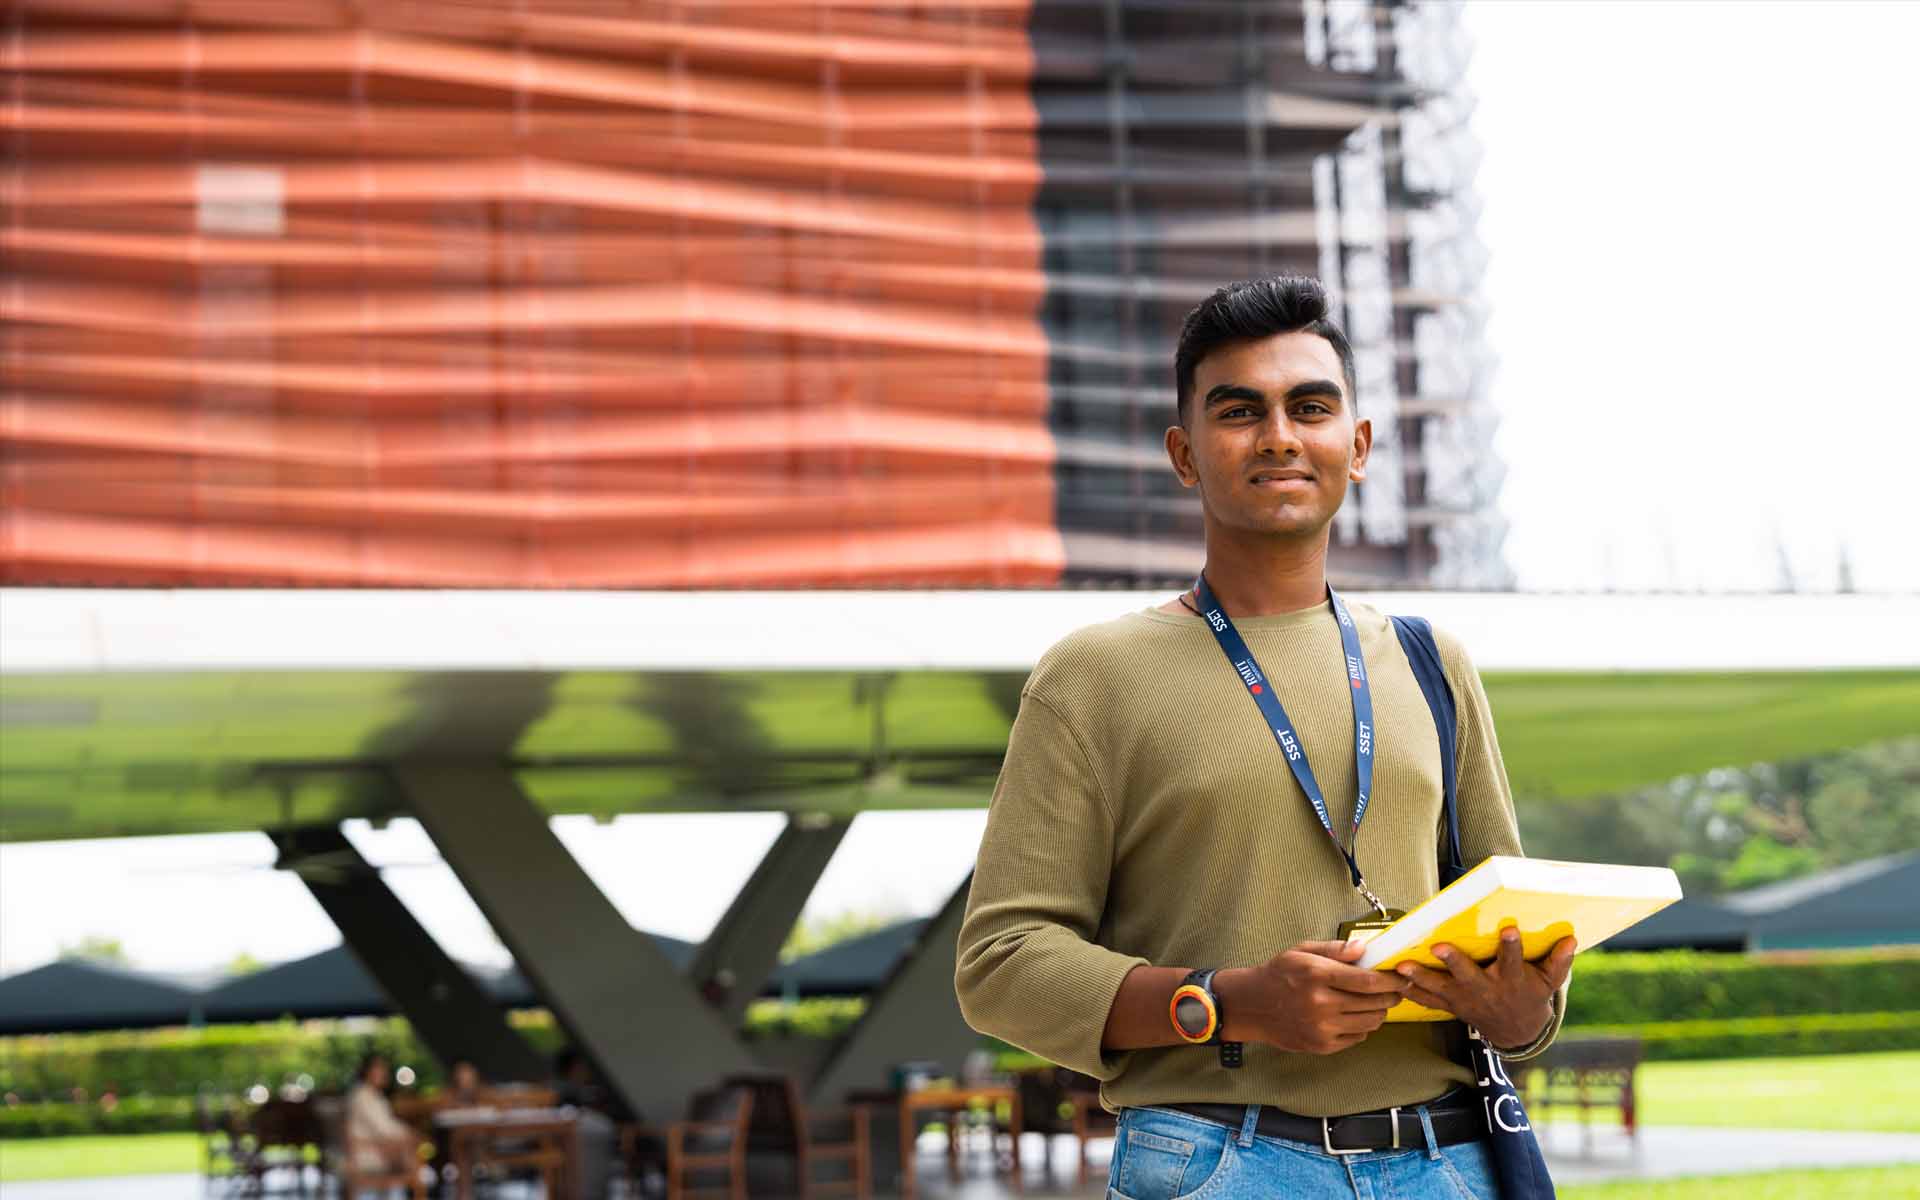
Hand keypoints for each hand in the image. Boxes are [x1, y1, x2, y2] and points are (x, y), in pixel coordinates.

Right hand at [1218, 939, 1411, 1054]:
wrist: (1251, 1006)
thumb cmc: (1278, 975)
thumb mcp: (1301, 951)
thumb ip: (1335, 949)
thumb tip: (1364, 948)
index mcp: (1317, 975)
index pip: (1368, 981)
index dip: (1391, 980)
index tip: (1401, 977)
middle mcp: (1320, 1003)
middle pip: (1374, 1003)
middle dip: (1392, 995)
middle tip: (1396, 989)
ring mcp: (1321, 1027)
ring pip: (1370, 1022)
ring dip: (1380, 1011)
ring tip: (1377, 1002)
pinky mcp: (1321, 1045)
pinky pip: (1357, 1037)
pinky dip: (1363, 1026)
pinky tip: (1356, 1015)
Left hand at [1395, 929, 1574, 1049]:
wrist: (1516, 1030)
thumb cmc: (1531, 996)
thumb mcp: (1549, 982)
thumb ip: (1559, 961)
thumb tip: (1572, 939)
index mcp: (1510, 981)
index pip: (1512, 961)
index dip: (1511, 947)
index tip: (1509, 929)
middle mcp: (1485, 990)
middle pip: (1468, 976)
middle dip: (1454, 962)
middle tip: (1439, 947)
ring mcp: (1465, 1000)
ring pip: (1440, 989)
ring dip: (1420, 978)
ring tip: (1401, 966)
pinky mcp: (1450, 1005)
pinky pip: (1426, 1001)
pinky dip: (1409, 993)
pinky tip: (1391, 983)